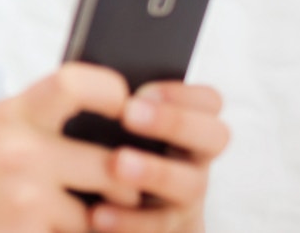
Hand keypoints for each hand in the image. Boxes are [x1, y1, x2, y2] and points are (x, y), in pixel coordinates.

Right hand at [0, 63, 138, 231]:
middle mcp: (19, 149)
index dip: (112, 91)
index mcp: (10, 113)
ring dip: (102, 218)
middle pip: (112, 161)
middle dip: (127, 181)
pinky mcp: (27, 229)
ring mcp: (25, 194)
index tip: (126, 107)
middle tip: (125, 186)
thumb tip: (92, 101)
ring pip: (101, 209)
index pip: (73, 83)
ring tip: (85, 214)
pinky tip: (46, 228)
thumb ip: (30, 114)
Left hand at [90, 82, 229, 232]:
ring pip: (191, 185)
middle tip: (129, 114)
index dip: (183, 93)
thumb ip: (114, 109)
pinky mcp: (172, 230)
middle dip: (174, 121)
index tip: (141, 91)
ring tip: (117, 163)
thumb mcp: (113, 131)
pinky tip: (98, 214)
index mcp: (186, 127)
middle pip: (214, 136)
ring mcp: (187, 199)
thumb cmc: (104, 158)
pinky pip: (160, 228)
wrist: (107, 217)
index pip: (209, 101)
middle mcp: (195, 161)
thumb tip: (85, 82)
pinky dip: (130, 221)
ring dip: (155, 171)